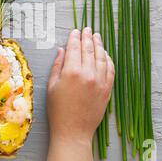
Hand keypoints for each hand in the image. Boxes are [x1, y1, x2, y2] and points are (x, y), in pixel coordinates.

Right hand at [45, 28, 114, 160]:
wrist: (73, 131)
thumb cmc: (58, 110)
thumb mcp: (51, 86)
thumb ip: (57, 66)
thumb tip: (61, 50)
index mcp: (71, 72)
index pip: (74, 48)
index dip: (74, 38)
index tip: (75, 31)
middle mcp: (88, 74)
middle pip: (89, 50)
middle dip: (87, 37)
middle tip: (87, 29)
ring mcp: (100, 82)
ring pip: (101, 57)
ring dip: (99, 45)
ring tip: (97, 37)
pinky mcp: (107, 90)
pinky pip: (110, 70)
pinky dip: (108, 60)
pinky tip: (105, 55)